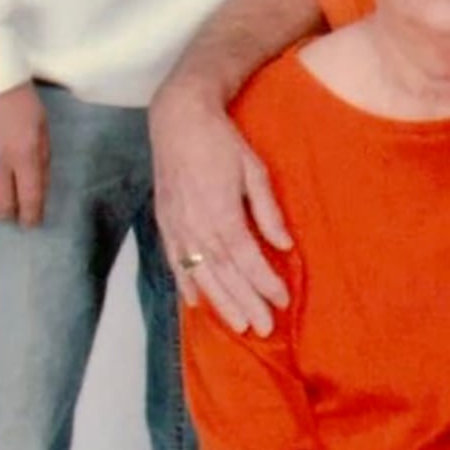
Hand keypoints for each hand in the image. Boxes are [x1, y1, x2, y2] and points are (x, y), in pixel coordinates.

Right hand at [0, 83, 49, 224]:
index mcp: (24, 153)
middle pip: (0, 204)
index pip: (30, 197)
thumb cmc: (16, 92)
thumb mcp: (40, 122)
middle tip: (11, 215)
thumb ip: (40, 155)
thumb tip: (37, 185)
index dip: (31, 215)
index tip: (31, 222)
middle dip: (8, 215)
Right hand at [149, 79, 290, 334]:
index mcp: (222, 213)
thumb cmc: (221, 142)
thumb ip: (268, 212)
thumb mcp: (254, 170)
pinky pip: (175, 261)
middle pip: (224, 275)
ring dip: (220, 303)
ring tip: (237, 326)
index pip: (247, 259)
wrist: (178, 120)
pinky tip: (196, 304)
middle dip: (246, 303)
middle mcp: (197, 226)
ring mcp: (177, 227)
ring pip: (200, 274)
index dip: (265, 283)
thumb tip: (285, 245)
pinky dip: (186, 284)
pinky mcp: (165, 223)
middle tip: (263, 329)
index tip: (283, 301)